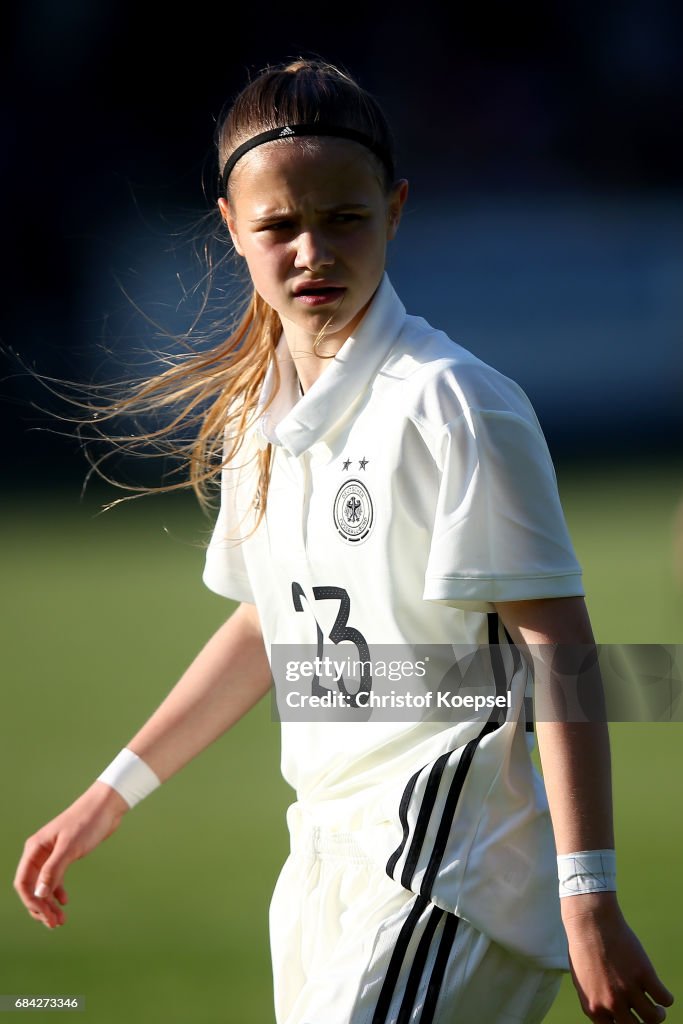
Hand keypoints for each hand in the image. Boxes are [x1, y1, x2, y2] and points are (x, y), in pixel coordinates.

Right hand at [13, 781, 128, 929]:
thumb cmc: (87, 822)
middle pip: (32, 887)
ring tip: (60, 920)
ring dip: (49, 903)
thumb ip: (53, 870)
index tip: (44, 916)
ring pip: (44, 885)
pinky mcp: (65, 855)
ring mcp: (52, 855)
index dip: (31, 902)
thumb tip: (39, 895)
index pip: (23, 882)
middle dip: (41, 907)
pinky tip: (64, 902)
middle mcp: (40, 853)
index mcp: (35, 849)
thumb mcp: (70, 847)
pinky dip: (58, 892)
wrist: (106, 806)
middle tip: (55, 924)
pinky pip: (55, 879)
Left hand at [562, 892, 673, 1022]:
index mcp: (594, 1008)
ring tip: (658, 1009)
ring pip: (653, 1017)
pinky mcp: (643, 974)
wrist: (590, 922)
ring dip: (658, 1015)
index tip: (631, 1020)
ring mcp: (628, 989)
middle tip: (648, 1015)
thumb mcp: (583, 982)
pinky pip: (664, 998)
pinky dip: (666, 999)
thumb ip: (596, 1001)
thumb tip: (611, 1016)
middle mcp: (611, 1003)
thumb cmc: (584, 949)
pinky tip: (661, 993)